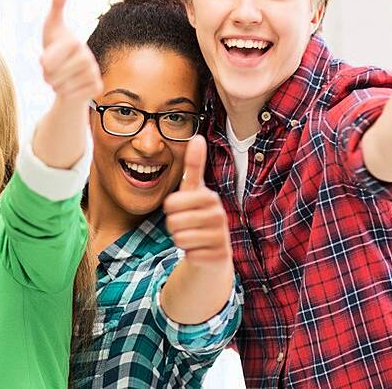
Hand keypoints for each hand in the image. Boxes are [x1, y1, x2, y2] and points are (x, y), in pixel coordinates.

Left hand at [39, 0, 102, 104]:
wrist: (70, 71)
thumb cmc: (57, 46)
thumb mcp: (52, 25)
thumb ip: (57, 3)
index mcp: (74, 42)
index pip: (47, 60)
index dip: (42, 63)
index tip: (44, 59)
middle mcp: (88, 57)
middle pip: (52, 75)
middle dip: (47, 75)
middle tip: (52, 70)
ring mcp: (94, 72)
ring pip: (61, 86)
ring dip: (55, 84)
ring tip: (60, 77)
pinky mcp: (97, 87)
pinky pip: (71, 95)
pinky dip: (65, 94)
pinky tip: (71, 86)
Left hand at [163, 136, 231, 265]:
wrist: (212, 254)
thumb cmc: (198, 217)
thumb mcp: (194, 192)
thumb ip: (194, 166)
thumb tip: (198, 136)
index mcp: (210, 197)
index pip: (172, 202)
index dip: (170, 209)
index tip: (181, 209)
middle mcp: (219, 215)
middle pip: (173, 220)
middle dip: (173, 225)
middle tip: (186, 225)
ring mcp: (220, 236)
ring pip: (180, 237)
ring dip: (180, 239)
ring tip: (192, 237)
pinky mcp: (219, 255)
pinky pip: (188, 252)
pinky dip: (189, 253)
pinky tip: (198, 250)